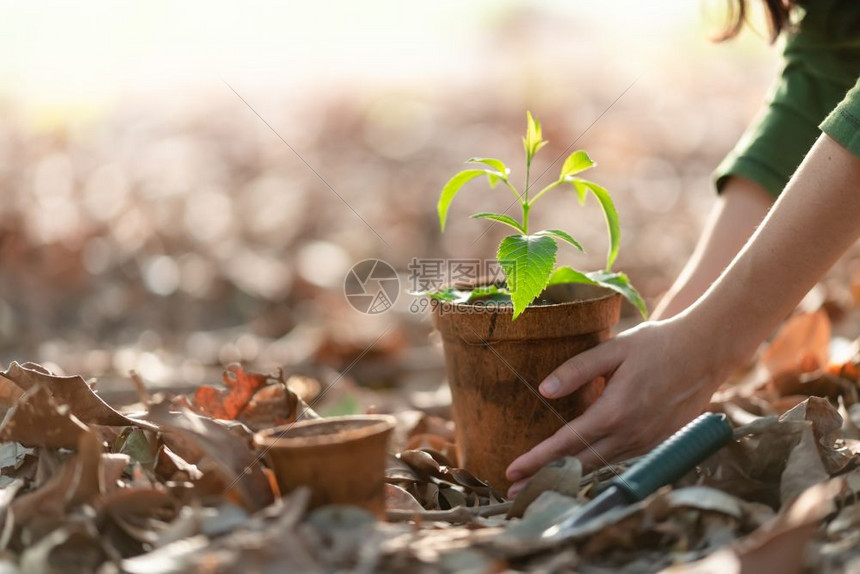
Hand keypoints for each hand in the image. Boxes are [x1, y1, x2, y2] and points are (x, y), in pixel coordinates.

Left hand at [504, 317, 730, 497]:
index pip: (566, 443)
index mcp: (614, 412)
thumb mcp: (613, 349)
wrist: (705, 352)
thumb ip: (577, 369)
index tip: (512, 472)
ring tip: (540, 486)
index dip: (537, 459)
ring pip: (601, 468)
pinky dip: (597, 471)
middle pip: (580, 465)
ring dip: (569, 479)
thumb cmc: (656, 345)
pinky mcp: (658, 444)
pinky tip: (579, 472)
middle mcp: (631, 435)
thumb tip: (544, 390)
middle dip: (544, 479)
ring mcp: (647, 443)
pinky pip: (621, 462)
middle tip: (513, 493)